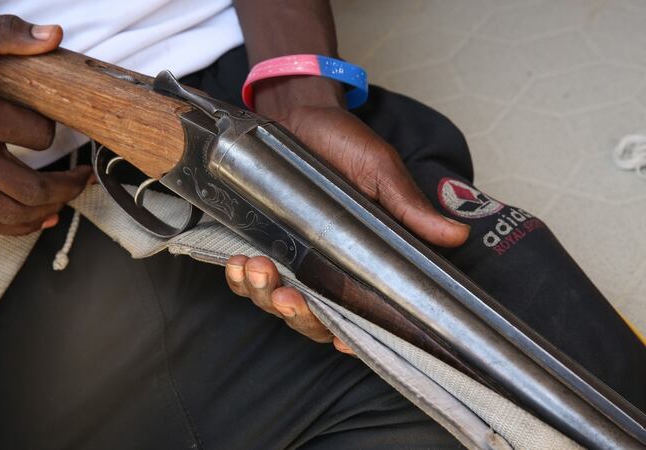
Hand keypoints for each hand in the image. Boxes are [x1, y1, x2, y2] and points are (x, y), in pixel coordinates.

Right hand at [0, 9, 91, 234]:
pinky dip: (17, 227)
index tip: (49, 119)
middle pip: (30, 190)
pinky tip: (41, 218)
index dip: (52, 128)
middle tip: (84, 175)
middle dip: (67, 186)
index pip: (37, 136)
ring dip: (48, 210)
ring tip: (68, 194)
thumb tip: (53, 36)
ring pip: (10, 216)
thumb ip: (6, 34)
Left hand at [224, 77, 470, 352]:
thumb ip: (409, 209)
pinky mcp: (262, 241)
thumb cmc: (346, 144)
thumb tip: (455, 236)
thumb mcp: (381, 174)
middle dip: (298, 317)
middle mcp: (326, 267)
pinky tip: (238, 263)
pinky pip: (247, 277)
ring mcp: (292, 257)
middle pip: (313, 320)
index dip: (350, 336)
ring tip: (257, 268)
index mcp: (360, 261)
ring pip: (275, 302)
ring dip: (263, 296)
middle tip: (288, 298)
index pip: (358, 314)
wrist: (301, 112)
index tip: (342, 342)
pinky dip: (240, 278)